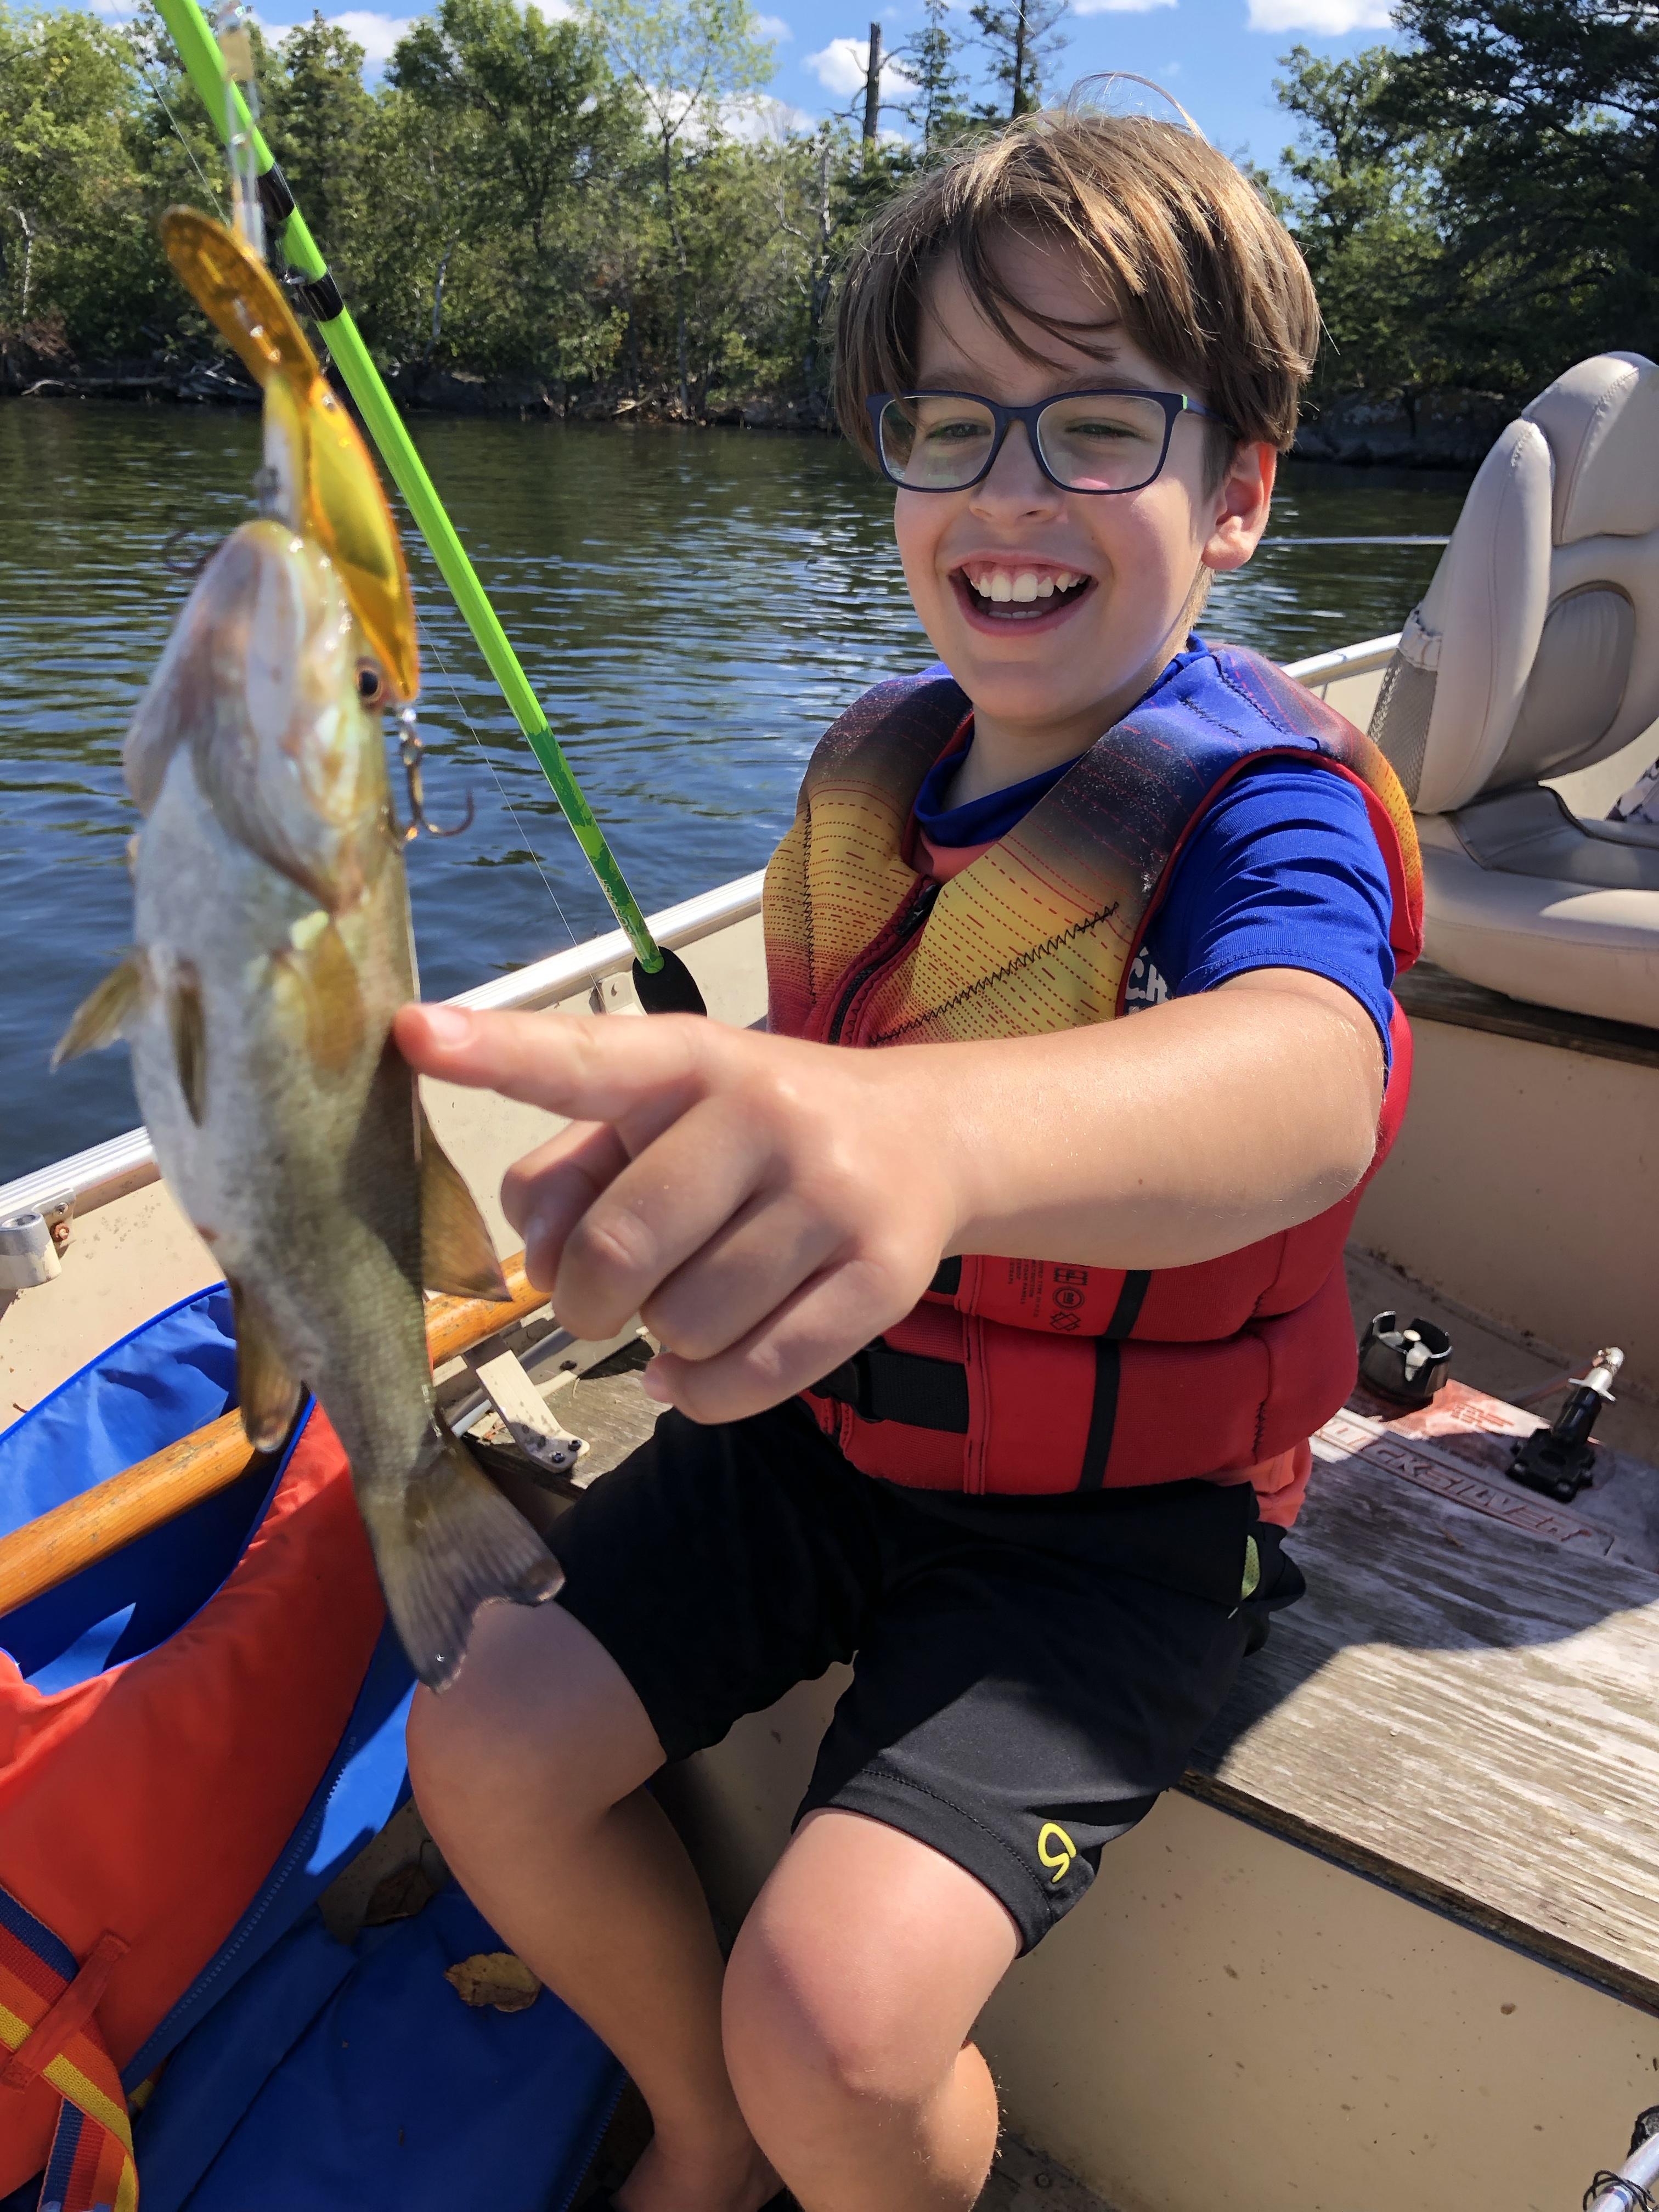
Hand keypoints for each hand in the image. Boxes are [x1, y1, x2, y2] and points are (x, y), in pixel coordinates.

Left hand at [394, 1004, 959, 1422]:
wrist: (927, 1139)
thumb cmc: (751, 1134)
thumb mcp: (659, 1120)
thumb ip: (565, 1174)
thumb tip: (534, 1271)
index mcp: (690, 1059)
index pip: (584, 1058)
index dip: (496, 1051)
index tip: (414, 1034)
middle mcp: (765, 1112)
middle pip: (620, 1248)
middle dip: (588, 1300)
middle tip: (604, 1297)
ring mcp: (832, 1195)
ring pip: (686, 1325)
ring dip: (660, 1339)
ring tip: (690, 1300)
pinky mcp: (883, 1277)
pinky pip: (753, 1375)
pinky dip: (705, 1392)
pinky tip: (701, 1367)